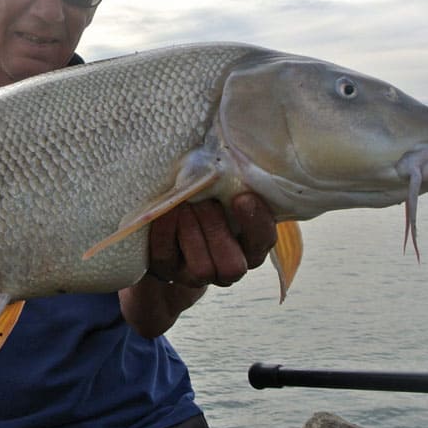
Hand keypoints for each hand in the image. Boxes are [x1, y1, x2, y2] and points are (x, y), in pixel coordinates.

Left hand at [147, 193, 274, 287]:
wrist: (167, 219)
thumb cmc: (205, 196)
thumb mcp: (223, 190)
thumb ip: (232, 182)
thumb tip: (231, 152)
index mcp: (249, 246)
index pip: (262, 242)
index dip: (256, 223)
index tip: (243, 197)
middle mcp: (226, 269)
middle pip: (232, 267)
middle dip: (217, 229)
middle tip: (206, 202)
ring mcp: (195, 275)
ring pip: (202, 268)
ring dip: (192, 231)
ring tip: (184, 203)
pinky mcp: (165, 270)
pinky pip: (165, 257)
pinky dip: (165, 231)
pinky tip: (164, 210)